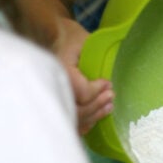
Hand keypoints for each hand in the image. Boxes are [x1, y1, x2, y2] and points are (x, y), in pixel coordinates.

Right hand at [54, 19, 113, 134]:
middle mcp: (51, 86)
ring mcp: (52, 97)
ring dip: (94, 115)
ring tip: (109, 106)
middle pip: (76, 108)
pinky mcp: (56, 104)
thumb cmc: (73, 40)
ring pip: (74, 118)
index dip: (95, 91)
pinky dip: (84, 124)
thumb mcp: (85, 42)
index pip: (79, 91)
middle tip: (111, 96)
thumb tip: (109, 81)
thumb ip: (96, 59)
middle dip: (97, 105)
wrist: (55, 39)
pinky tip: (96, 118)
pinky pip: (69, 122)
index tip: (107, 84)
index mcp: (58, 69)